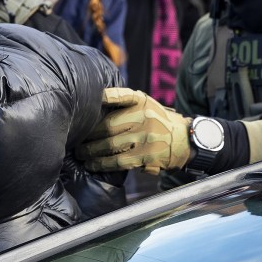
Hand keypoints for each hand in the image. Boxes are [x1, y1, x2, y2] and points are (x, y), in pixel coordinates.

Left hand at [75, 88, 192, 174]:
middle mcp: (144, 117)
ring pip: (111, 145)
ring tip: (80, 154)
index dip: (106, 97)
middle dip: (88, 134)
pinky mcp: (147, 155)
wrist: (185, 140)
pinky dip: (103, 163)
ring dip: (91, 151)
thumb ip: (125, 105)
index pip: (121, 96)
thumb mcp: (147, 105)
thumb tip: (96, 106)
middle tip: (76, 139)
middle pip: (108, 126)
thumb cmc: (158, 121)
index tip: (91, 98)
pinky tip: (92, 165)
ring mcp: (146, 137)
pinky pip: (119, 161)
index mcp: (142, 103)